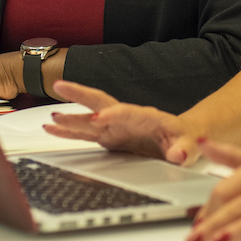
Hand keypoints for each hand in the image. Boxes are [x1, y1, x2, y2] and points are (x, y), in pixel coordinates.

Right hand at [44, 80, 199, 163]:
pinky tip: (52, 129)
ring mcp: (115, 127)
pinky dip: (68, 132)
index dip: (113, 114)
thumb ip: (184, 149)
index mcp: (146, 117)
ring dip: (69, 116)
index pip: (127, 112)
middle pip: (100, 101)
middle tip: (60, 86)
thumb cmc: (185, 139)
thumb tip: (178, 153)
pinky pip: (85, 134)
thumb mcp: (190, 145)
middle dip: (80, 94)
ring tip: (50, 117)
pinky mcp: (108, 137)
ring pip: (88, 118)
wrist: (181, 137)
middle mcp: (126, 118)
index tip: (98, 119)